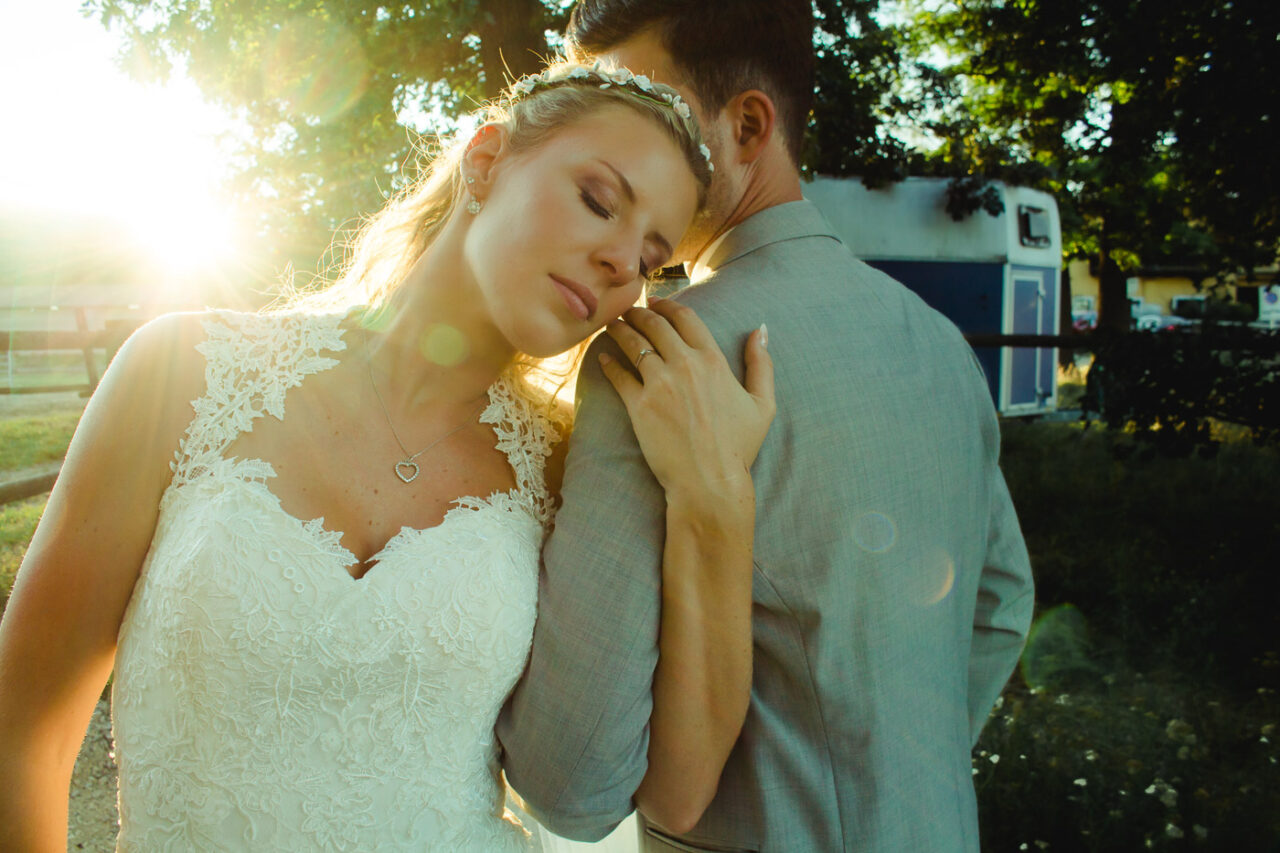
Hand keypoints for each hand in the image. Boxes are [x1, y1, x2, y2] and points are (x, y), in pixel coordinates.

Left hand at [599, 299, 774, 501]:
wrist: (710, 481)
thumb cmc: (738, 446)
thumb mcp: (763, 404)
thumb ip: (762, 363)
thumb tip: (760, 330)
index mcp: (713, 361)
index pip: (685, 318)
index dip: (667, 305)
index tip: (656, 302)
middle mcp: (684, 366)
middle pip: (654, 325)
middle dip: (638, 313)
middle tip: (628, 311)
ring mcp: (659, 385)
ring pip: (633, 344)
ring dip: (619, 330)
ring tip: (611, 326)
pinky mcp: (639, 406)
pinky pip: (619, 376)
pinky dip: (608, 363)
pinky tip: (603, 358)